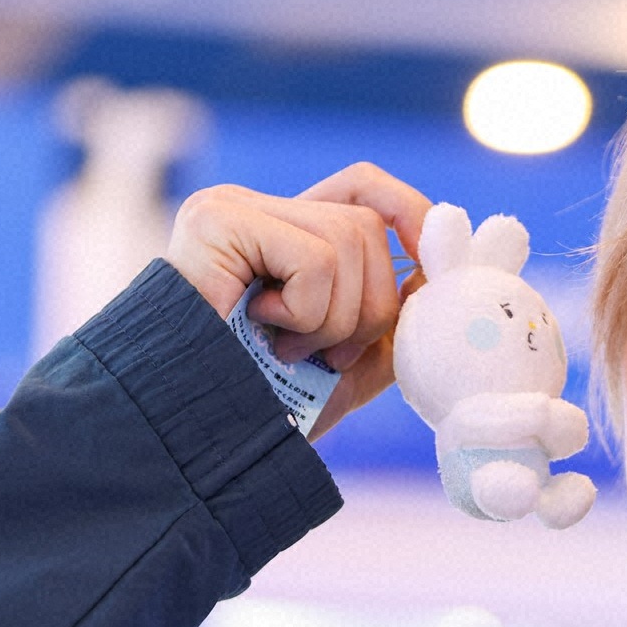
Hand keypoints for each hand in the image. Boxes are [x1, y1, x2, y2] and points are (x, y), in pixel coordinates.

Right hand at [165, 163, 431, 439]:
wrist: (189, 439)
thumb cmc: (258, 408)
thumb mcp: (345, 365)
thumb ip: (390, 322)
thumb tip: (437, 276)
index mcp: (283, 234)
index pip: (362, 188)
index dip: (410, 216)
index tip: (430, 273)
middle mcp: (256, 209)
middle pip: (367, 224)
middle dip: (370, 306)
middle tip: (328, 354)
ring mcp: (233, 209)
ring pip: (349, 239)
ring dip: (336, 318)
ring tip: (290, 350)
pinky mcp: (218, 222)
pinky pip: (314, 259)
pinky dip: (308, 312)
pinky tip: (265, 332)